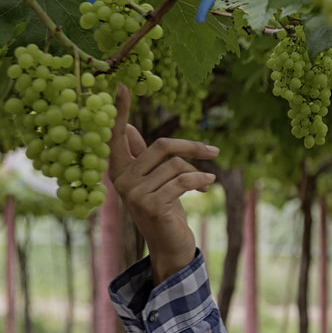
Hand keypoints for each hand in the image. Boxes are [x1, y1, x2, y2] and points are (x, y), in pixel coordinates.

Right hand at [106, 84, 218, 284]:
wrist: (170, 246)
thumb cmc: (164, 209)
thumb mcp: (155, 181)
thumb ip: (143, 157)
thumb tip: (130, 128)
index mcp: (119, 170)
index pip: (117, 136)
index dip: (121, 112)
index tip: (123, 86)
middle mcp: (121, 180)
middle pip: (161, 146)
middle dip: (192, 147)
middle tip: (214, 150)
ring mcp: (133, 194)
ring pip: (175, 165)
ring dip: (197, 171)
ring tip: (206, 181)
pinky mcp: (150, 205)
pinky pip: (182, 180)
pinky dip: (199, 180)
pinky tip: (207, 184)